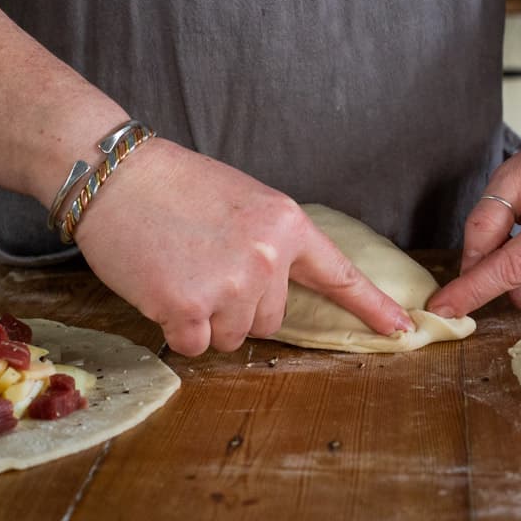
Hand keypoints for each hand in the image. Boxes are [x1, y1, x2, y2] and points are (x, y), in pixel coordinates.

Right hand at [74, 138, 414, 354]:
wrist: (117, 174)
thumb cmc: (178, 185)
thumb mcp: (245, 203)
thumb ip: (271, 244)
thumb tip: (276, 289)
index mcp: (287, 225)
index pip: (338, 275)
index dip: (372, 306)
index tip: (402, 329)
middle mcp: (268, 258)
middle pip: (273, 321)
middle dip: (243, 307)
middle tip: (207, 268)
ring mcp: (230, 284)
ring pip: (234, 336)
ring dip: (209, 319)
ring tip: (184, 273)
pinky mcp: (188, 307)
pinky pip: (195, 346)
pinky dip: (179, 328)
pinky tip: (163, 289)